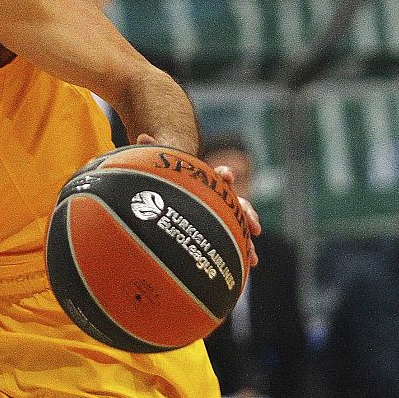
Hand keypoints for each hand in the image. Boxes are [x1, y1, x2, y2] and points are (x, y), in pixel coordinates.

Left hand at [135, 135, 260, 261]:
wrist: (170, 196)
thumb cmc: (166, 180)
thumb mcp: (161, 168)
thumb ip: (154, 151)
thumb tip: (143, 135)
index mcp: (206, 181)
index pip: (218, 176)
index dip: (223, 175)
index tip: (226, 175)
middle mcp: (219, 197)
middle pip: (237, 202)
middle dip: (247, 213)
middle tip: (255, 226)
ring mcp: (222, 214)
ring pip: (240, 224)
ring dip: (248, 237)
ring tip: (253, 254)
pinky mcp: (220, 231)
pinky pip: (236, 241)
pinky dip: (244, 250)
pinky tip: (250, 263)